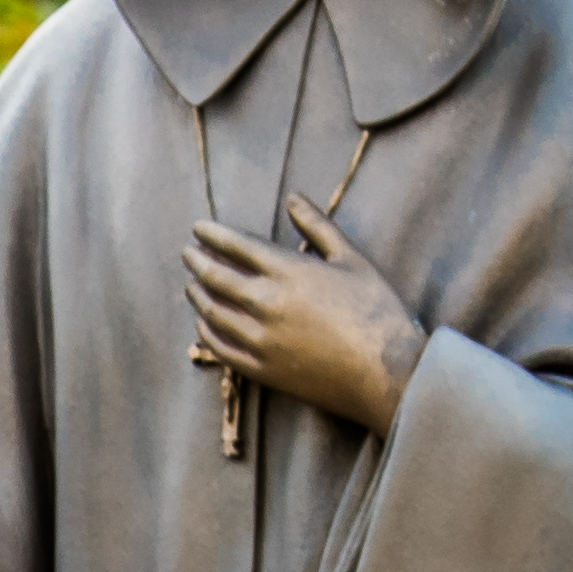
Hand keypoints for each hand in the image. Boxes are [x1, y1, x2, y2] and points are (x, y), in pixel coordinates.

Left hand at [179, 197, 428, 431]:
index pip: (237, 247)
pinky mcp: (262, 370)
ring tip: (192, 284)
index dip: (214, 235)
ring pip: (213, 313)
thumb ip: (318, 227)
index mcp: (289, 272)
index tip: (198, 228)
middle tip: (187, 252)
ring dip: (198, 295)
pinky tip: (203, 324)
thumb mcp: (352, 259)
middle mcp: (267, 304)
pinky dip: (206, 332)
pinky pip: (221, 349)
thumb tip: (293, 198)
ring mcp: (261, 340)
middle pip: (217, 278)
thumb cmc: (376, 311)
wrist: (385, 373)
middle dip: (197, 262)